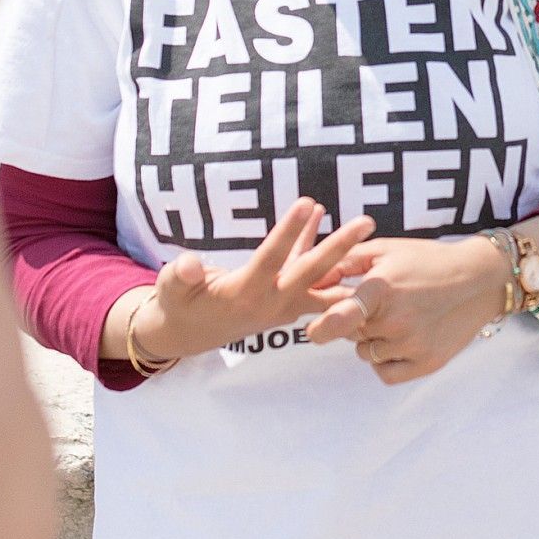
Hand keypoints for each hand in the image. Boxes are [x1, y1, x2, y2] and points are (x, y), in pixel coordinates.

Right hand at [131, 201, 372, 363]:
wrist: (189, 334)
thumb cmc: (178, 303)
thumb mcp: (171, 290)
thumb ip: (181, 275)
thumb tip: (190, 265)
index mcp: (243, 295)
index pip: (272, 260)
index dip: (289, 232)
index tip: (308, 204)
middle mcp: (270, 302)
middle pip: (311, 271)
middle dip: (340, 247)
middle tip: (367, 222)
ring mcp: (282, 305)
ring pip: (319, 277)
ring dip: (342, 252)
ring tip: (366, 224)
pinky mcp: (285, 302)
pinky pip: (306, 273)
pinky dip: (314, 245)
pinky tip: (320, 214)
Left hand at [301, 236, 514, 385]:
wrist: (477, 279)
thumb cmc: (426, 261)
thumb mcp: (386, 250)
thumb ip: (345, 262)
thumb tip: (311, 279)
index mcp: (382, 288)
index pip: (340, 318)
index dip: (321, 328)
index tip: (312, 332)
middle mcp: (396, 320)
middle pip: (351, 334)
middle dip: (354, 323)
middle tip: (377, 307)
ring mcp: (412, 344)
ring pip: (366, 354)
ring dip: (371, 340)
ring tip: (396, 318)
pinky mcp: (426, 363)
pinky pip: (385, 373)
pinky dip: (385, 361)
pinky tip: (400, 341)